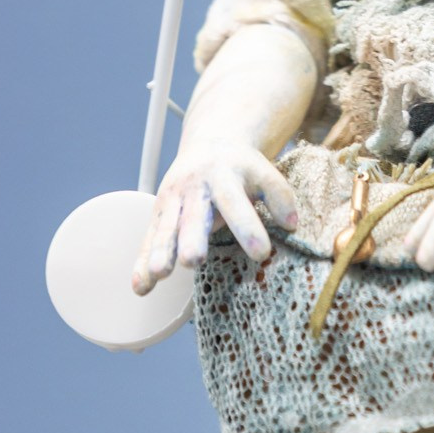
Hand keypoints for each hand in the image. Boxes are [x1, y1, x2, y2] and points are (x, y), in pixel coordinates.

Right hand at [132, 143, 297, 294]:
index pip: (236, 203)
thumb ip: (279, 195)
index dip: (248, 227)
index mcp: (224, 177)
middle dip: (192, 238)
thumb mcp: (263, 172)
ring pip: (166, 228)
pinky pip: (149, 239)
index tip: (260, 253)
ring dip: (161, 251)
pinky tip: (141, 287)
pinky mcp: (158, 215)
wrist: (208, 145)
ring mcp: (173, 201)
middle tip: (193, 260)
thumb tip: (292, 225)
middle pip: (193, 216)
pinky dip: (142, 263)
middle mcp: (195, 189)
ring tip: (160, 273)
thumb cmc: (240, 168)